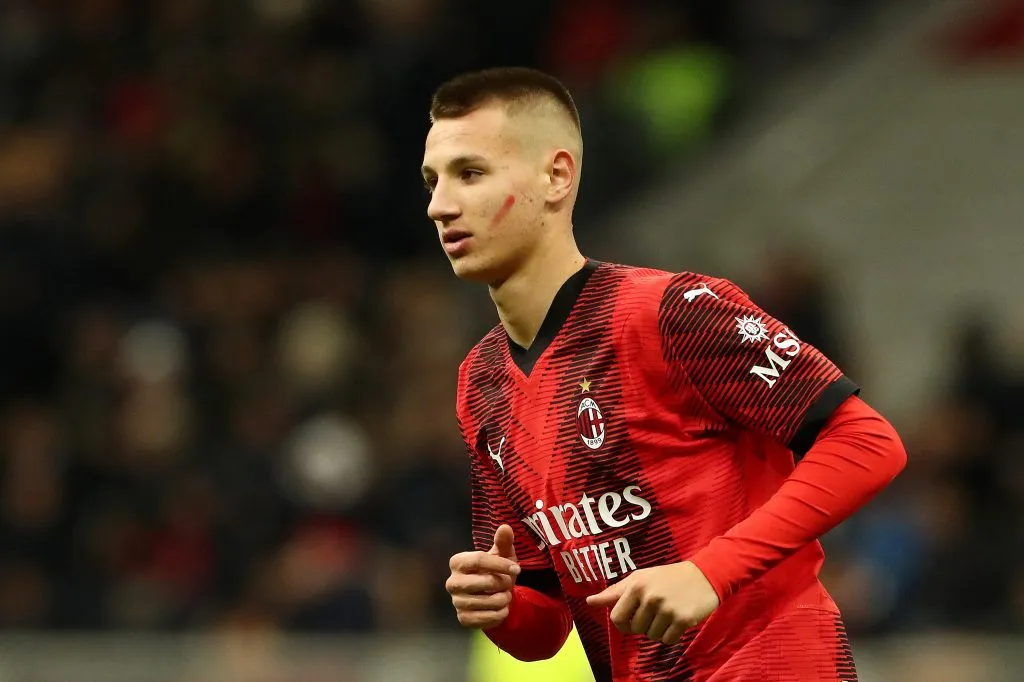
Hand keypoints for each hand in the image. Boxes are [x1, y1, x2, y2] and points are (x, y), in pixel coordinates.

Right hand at [446, 524, 520, 628]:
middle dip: (504, 583)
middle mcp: (452, 582)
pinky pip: (486, 618)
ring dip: (504, 599)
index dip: (501, 564)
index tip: (517, 569)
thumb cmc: (497, 571)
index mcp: (458, 562)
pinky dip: (500, 614)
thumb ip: (503, 541)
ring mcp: (456, 602)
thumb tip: (505, 527)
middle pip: (485, 582)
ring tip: (506, 596)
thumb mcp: (502, 554)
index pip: (479, 560)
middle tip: (508, 584)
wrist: (493, 596)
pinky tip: (502, 609)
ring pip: (488, 602)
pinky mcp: (462, 618)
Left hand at [585, 561, 719, 643]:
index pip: (617, 617)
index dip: (623, 623)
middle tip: (656, 611)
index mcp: (636, 585)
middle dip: (644, 625)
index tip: (632, 619)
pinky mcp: (683, 619)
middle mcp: (650, 597)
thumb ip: (615, 592)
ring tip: (668, 612)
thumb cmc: (667, 577)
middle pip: (636, 629)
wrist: (704, 574)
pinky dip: (672, 635)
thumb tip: (589, 602)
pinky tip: (678, 620)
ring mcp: (667, 609)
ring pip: (652, 636)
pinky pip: (668, 640)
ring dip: (659, 629)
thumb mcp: (640, 578)